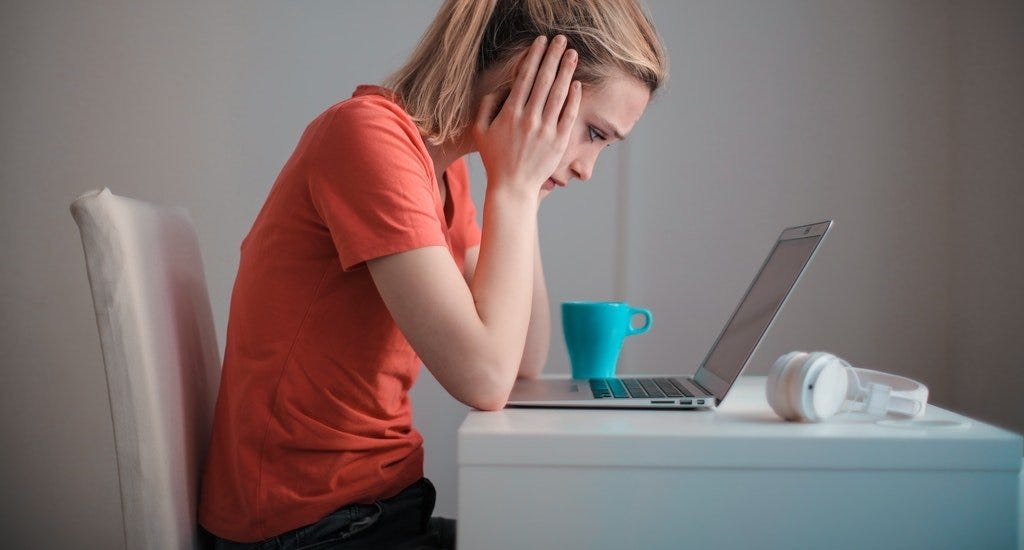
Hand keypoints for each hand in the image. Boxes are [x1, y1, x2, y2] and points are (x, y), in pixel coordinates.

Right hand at [473, 35, 580, 199]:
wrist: (512, 187)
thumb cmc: (495, 158)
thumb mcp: (480, 131)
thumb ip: (486, 106)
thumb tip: (500, 88)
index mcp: (510, 113)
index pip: (524, 77)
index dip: (534, 56)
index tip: (541, 41)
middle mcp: (529, 119)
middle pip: (544, 80)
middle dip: (553, 56)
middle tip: (561, 40)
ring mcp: (545, 130)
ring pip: (558, 94)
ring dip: (566, 71)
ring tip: (573, 54)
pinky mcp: (558, 142)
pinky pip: (568, 115)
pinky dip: (574, 98)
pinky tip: (577, 83)